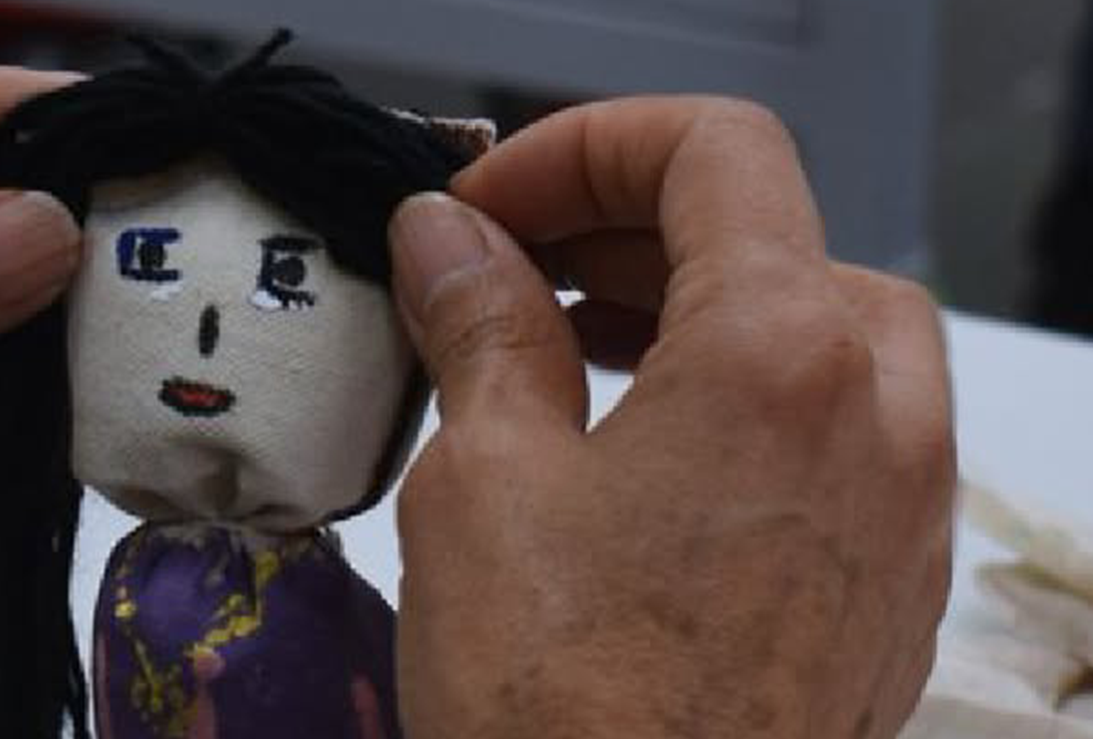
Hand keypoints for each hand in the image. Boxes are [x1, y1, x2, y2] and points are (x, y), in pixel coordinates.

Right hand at [386, 97, 952, 737]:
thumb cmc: (572, 714)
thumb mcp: (485, 480)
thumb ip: (482, 326)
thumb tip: (451, 243)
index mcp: (783, 355)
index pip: (712, 154)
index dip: (581, 150)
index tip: (488, 207)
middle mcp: (876, 417)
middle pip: (770, 232)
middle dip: (623, 224)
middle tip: (505, 264)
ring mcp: (897, 506)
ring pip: (814, 329)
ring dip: (686, 305)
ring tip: (559, 343)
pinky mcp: (883, 583)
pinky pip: (832, 430)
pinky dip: (736, 395)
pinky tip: (633, 447)